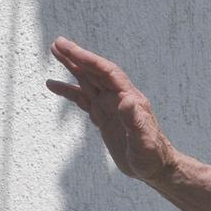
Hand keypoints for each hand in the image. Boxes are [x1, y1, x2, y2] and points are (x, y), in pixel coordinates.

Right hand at [47, 38, 176, 183]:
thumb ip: (134, 121)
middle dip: (77, 57)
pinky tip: (54, 85)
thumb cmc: (152, 155)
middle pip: (96, 72)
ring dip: (72, 67)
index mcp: (130, 100)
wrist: (156, 167)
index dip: (90, 60)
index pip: (107, 73)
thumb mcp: (144, 141)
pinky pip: (84, 100)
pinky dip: (69, 91)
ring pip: (89, 82)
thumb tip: (126, 100)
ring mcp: (111, 108)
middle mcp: (119, 99)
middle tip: (57, 43)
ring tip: (55, 53)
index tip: (71, 49)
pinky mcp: (104, 118)